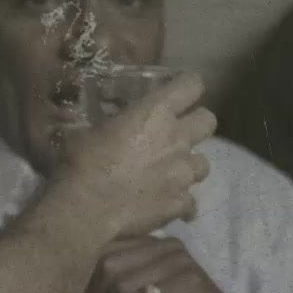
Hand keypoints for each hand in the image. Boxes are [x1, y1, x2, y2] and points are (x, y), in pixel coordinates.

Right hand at [51, 73, 215, 241]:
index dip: (188, 86)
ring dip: (189, 166)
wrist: (87, 208)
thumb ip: (104, 125)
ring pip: (204, 164)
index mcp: (155, 112)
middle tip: (178, 134)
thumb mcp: (87, 131)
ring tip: (172, 174)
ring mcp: (183, 172)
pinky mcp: (181, 202)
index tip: (179, 93)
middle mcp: (177, 138)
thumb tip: (92, 124)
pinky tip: (167, 205)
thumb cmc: (83, 162)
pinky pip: (191, 202)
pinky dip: (181, 203)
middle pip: (208, 121)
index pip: (192, 84)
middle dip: (197, 125)